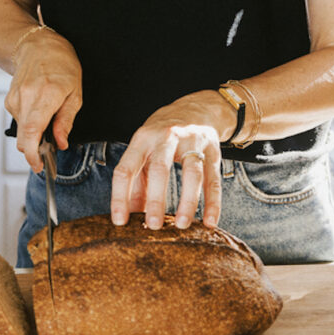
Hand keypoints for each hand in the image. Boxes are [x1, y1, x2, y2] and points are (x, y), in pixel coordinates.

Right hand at [4, 27, 81, 170]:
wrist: (38, 45)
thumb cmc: (61, 65)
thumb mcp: (75, 92)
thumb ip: (66, 120)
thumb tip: (60, 143)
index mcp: (46, 95)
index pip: (32, 132)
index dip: (33, 154)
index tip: (39, 165)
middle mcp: (26, 97)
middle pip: (23, 137)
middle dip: (34, 151)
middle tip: (48, 152)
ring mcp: (15, 98)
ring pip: (21, 130)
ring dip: (33, 135)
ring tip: (48, 121)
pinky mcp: (9, 99)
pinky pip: (19, 120)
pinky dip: (29, 124)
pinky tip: (38, 111)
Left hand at [110, 90, 236, 230]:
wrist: (195, 108)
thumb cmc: (161, 137)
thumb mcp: (144, 151)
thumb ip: (137, 183)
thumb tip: (131, 218)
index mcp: (142, 139)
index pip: (126, 168)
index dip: (120, 196)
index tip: (120, 222)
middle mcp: (166, 137)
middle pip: (160, 168)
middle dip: (156, 199)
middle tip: (153, 226)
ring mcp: (192, 141)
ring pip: (192, 173)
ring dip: (187, 201)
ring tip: (181, 225)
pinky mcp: (213, 149)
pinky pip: (213, 179)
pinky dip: (213, 202)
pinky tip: (209, 222)